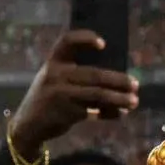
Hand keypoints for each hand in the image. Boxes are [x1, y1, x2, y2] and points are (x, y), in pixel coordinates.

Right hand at [8, 30, 138, 156]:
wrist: (28, 125)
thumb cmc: (49, 98)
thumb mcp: (55, 80)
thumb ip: (77, 75)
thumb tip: (116, 78)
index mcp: (53, 62)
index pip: (67, 41)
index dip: (85, 38)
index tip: (104, 44)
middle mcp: (56, 75)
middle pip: (94, 74)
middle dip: (118, 80)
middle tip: (135, 84)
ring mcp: (60, 94)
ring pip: (97, 94)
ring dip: (119, 99)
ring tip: (134, 101)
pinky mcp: (66, 113)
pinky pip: (94, 111)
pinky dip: (109, 113)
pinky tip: (121, 114)